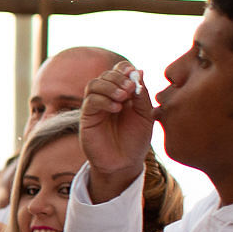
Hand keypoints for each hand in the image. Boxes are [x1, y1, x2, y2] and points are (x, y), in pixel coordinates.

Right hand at [80, 64, 155, 197]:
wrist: (125, 162)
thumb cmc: (136, 139)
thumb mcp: (145, 114)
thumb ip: (141, 94)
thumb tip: (138, 70)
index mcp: (122, 93)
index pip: (117, 71)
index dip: (123, 69)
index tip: (133, 73)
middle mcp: (106, 97)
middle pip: (105, 75)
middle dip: (118, 78)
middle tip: (130, 89)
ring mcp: (95, 107)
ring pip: (94, 84)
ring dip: (109, 86)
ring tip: (123, 98)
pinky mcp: (87, 118)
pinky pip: (90, 101)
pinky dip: (103, 100)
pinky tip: (116, 108)